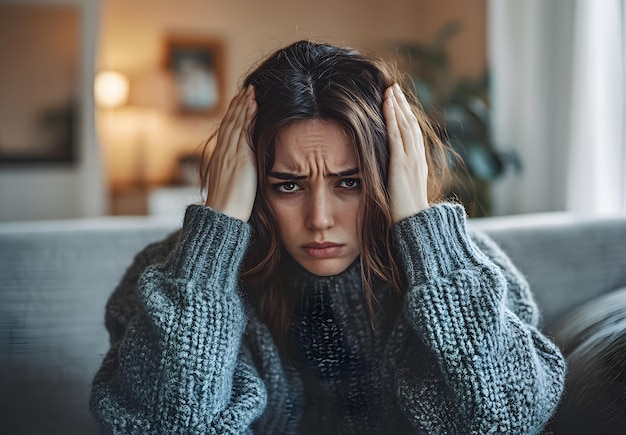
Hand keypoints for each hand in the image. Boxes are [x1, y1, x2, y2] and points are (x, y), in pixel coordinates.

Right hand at [205, 85, 256, 221]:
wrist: (223, 216)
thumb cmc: (228, 209)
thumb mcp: (230, 188)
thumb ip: (236, 177)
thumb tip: (242, 176)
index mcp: (220, 160)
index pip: (227, 133)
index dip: (232, 117)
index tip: (238, 105)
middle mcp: (223, 154)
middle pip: (230, 123)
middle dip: (237, 105)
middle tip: (245, 90)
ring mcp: (230, 154)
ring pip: (236, 123)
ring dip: (243, 105)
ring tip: (251, 91)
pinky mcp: (240, 157)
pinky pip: (243, 131)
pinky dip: (247, 115)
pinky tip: (253, 105)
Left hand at [383, 84, 428, 221]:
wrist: (415, 225)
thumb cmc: (407, 214)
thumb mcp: (403, 191)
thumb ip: (399, 178)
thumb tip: (391, 175)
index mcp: (418, 163)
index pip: (413, 133)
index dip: (406, 116)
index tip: (398, 102)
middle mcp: (417, 158)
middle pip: (411, 124)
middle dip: (402, 105)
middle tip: (394, 87)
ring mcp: (411, 160)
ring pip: (405, 125)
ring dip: (397, 105)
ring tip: (390, 89)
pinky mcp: (401, 164)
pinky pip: (397, 136)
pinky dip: (393, 118)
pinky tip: (387, 104)